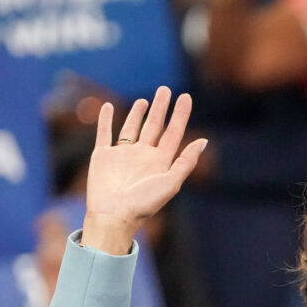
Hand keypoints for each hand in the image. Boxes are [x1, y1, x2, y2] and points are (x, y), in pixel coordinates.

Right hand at [83, 86, 206, 253]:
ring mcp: (122, 155)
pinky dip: (106, 120)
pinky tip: (108, 106)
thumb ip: (186, 162)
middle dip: (160, 108)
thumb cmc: (144, 204)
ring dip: (137, 113)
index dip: (180, 115)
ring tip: (144, 100)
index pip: (173, 133)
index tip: (185, 97)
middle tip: (165, 90)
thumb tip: (204, 141)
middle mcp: (142, 156)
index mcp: (160, 162)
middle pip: (154, 126)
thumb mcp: (170, 183)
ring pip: (132, 128)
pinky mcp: (103, 156)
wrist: (114, 216)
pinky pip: (104, 133)